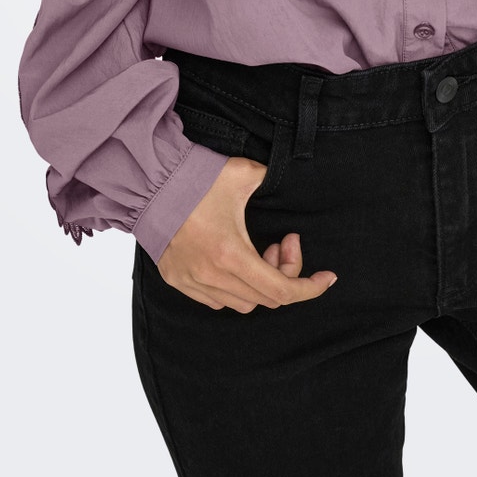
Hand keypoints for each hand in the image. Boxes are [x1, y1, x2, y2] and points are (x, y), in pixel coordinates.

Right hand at [157, 154, 338, 311]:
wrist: (149, 184)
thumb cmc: (196, 179)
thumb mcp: (244, 174)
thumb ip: (271, 178)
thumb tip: (287, 176)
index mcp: (231, 254)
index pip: (281, 290)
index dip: (309, 288)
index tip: (327, 278)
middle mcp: (211, 276)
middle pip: (266, 298)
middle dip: (285, 272)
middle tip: (283, 242)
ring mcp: (192, 282)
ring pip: (242, 303)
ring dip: (260, 282)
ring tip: (258, 250)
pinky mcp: (177, 281)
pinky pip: (216, 300)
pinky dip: (235, 287)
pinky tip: (236, 260)